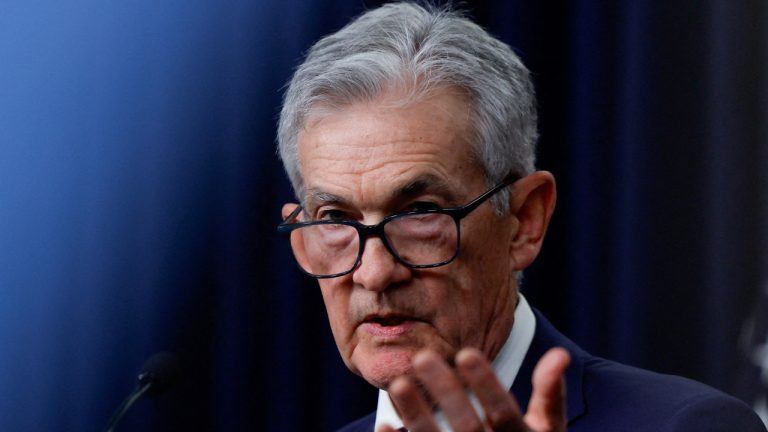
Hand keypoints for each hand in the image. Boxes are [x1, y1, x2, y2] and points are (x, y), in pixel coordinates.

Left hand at [377, 347, 569, 431]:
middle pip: (467, 428)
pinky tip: (383, 426)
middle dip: (445, 392)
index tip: (465, 352)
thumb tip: (559, 354)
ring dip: (416, 417)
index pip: (503, 413)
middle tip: (422, 356)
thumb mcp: (548, 431)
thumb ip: (550, 393)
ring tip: (399, 384)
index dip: (486, 385)